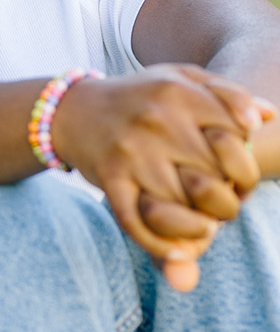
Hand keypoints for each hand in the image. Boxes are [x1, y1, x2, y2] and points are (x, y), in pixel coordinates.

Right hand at [53, 65, 258, 286]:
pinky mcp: (108, 176)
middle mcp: (156, 120)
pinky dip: (162, 244)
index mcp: (180, 92)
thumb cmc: (138, 97)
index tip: (239, 178)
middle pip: (214, 175)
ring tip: (205, 225)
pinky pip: (140, 219)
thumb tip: (269, 117)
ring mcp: (131, 150)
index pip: (236, 139)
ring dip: (201, 226)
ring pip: (183, 203)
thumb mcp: (180, 79)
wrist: (71, 109)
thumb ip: (226, 94)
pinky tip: (182, 252)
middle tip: (222, 204)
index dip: (247, 167)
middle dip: (227, 199)